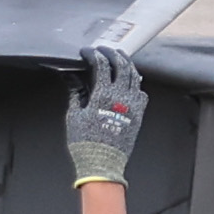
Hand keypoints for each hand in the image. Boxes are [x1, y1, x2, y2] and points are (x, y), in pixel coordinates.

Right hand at [66, 45, 150, 188]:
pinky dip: (136, 84)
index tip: (87, 52)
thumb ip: (76, 93)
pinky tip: (131, 82)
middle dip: (113, 54)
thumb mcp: (75, 115)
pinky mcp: (139, 115)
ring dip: (127, 65)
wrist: (103, 164)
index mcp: (103, 95)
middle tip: (106, 50)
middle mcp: (121, 97)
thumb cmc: (86, 143)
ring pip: (134, 77)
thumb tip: (71, 77)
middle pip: (122, 66)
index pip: (102, 65)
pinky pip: (141, 94)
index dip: (94, 54)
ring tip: (121, 59)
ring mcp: (133, 106)